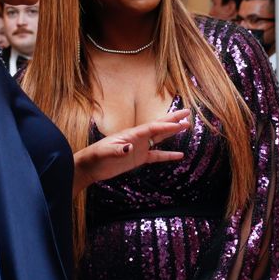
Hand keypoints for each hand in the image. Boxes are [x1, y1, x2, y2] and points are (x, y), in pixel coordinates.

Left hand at [73, 109, 190, 193]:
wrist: (90, 166)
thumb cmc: (95, 157)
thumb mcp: (104, 153)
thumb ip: (117, 150)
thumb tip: (130, 148)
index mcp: (131, 134)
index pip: (152, 128)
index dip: (166, 126)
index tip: (179, 124)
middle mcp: (138, 138)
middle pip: (159, 127)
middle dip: (173, 120)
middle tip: (187, 113)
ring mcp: (139, 147)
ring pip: (160, 138)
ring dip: (172, 132)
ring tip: (186, 126)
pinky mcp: (139, 158)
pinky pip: (157, 155)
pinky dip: (168, 155)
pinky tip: (179, 155)